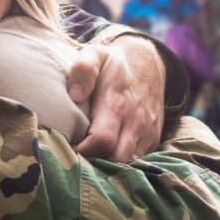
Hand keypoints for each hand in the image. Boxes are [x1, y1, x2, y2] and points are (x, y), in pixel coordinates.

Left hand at [67, 36, 163, 160]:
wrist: (148, 62)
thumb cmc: (113, 63)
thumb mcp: (95, 54)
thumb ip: (84, 69)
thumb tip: (75, 95)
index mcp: (117, 104)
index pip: (102, 140)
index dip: (83, 150)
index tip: (66, 149)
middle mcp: (136, 121)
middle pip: (116, 158)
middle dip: (95, 163)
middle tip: (74, 158)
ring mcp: (147, 132)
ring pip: (128, 162)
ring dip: (108, 165)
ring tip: (87, 158)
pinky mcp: (153, 138)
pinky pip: (138, 159)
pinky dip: (122, 163)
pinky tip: (104, 155)